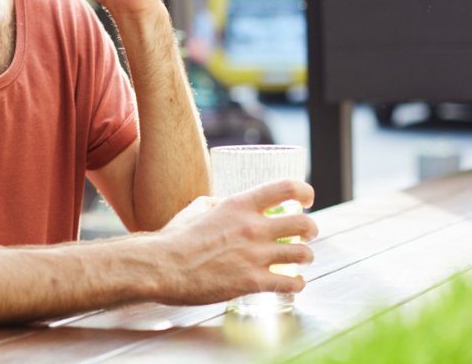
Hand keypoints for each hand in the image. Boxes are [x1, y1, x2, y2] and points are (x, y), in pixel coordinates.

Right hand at [150, 179, 317, 305]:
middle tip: (306, 235)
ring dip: (306, 257)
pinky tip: (292, 283)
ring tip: (300, 260)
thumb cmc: (173, 238)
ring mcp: (255, 255)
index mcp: (239, 205)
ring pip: (303, 254)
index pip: (286, 188)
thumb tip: (223, 204)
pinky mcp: (252, 282)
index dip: (305, 191)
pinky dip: (297, 284)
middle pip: (304, 223)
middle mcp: (253, 227)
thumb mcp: (196, 209)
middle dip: (310, 230)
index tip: (307, 199)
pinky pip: (291, 283)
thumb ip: (216, 205)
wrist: (161, 266)